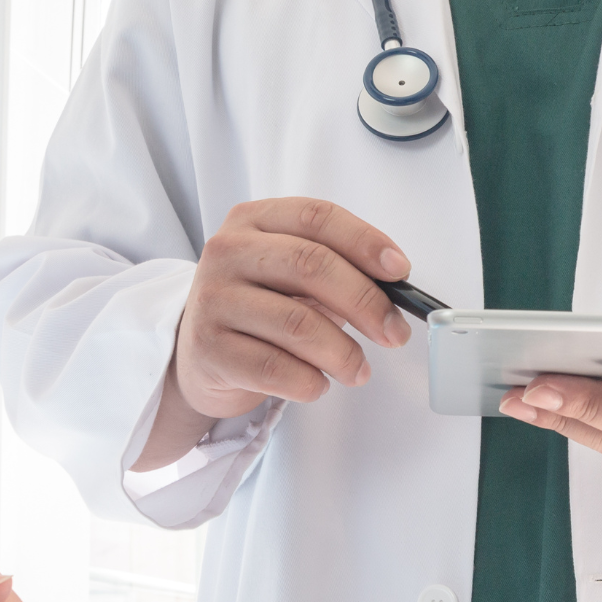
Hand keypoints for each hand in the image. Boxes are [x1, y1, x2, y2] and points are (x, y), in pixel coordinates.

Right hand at [135, 198, 414, 467]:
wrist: (200, 355)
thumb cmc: (259, 308)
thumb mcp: (292, 276)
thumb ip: (338, 272)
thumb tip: (396, 292)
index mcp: (253, 220)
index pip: (317, 217)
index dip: (365, 241)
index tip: (401, 272)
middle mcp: (227, 252)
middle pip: (311, 265)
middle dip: (366, 302)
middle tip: (394, 334)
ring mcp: (213, 300)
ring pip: (298, 324)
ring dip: (343, 354)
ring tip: (358, 370)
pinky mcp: (209, 350)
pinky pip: (276, 370)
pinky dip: (310, 382)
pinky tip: (317, 383)